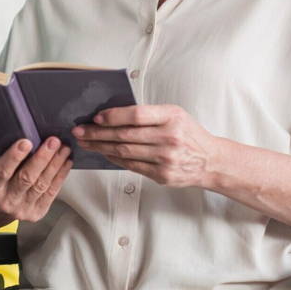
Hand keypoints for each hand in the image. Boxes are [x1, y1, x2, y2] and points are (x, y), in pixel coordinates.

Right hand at [0, 137, 72, 221]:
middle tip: (53, 141)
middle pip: (27, 178)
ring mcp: (23, 209)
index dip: (14, 157)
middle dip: (42, 158)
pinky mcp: (37, 212)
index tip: (26, 142)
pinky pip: (51, 192)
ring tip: (64, 149)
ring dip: (55, 164)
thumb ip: (4, 160)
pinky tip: (65, 163)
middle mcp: (7, 200)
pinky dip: (60, 176)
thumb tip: (26, 137)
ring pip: (42, 184)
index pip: (3, 171)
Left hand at [72, 104, 225, 187]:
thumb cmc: (188, 134)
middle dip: (97, 133)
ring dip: (100, 147)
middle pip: (125, 135)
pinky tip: (104, 153)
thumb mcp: (175, 115)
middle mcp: (169, 137)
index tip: (96, 118)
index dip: (113, 116)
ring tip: (86, 143)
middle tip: (80, 131)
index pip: (136, 115)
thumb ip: (149, 115)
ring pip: (124, 152)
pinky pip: (131, 165)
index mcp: (172, 116)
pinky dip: (114, 159)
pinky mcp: (162, 174)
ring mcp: (166, 158)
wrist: (210, 161)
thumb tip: (112, 115)